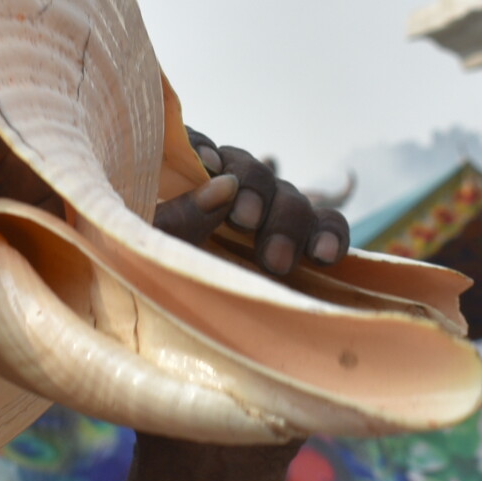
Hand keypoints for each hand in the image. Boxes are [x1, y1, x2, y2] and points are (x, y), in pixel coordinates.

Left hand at [161, 128, 349, 279]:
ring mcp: (267, 216)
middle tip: (246, 223)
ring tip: (276, 263)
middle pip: (250, 171)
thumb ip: (176, 218)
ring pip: (289, 197)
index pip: (196, 149)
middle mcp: (227, 193)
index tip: (208, 164)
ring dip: (288, 222)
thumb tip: (223, 186)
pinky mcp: (298, 242)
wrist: (180, 332)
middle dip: (253, 192)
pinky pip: (326, 224)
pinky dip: (331, 233)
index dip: (205, 150)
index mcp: (180, 186)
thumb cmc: (150, 285)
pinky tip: (325, 255)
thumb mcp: (152, 251)